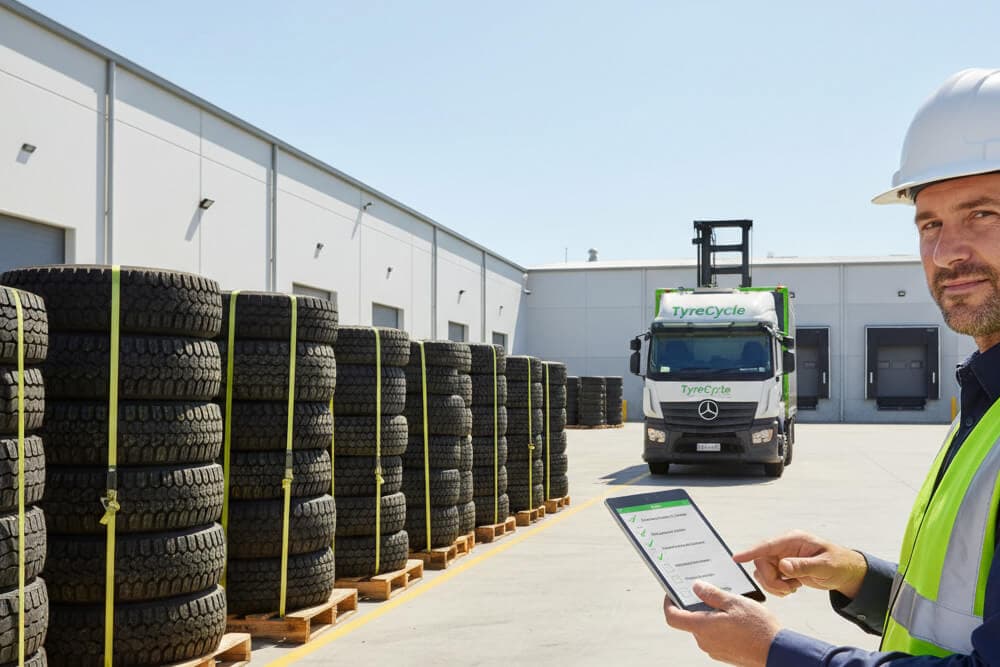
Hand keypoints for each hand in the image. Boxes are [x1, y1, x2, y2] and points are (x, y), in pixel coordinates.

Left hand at [663, 581, 779, 665]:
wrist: (777, 652)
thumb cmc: (758, 628)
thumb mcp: (735, 603)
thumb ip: (712, 594)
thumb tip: (695, 587)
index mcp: (702, 627)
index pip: (672, 617)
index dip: (668, 603)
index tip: (671, 593)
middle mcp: (704, 641)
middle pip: (690, 620)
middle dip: (696, 605)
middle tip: (710, 592)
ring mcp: (714, 650)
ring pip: (704, 628)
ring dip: (710, 615)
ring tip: (729, 605)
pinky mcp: (724, 654)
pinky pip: (715, 636)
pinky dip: (719, 625)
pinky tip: (735, 619)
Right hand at [733, 531, 867, 598]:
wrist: (846, 573)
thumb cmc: (839, 564)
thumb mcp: (824, 566)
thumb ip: (803, 566)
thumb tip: (783, 566)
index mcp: (793, 540)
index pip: (767, 545)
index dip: (751, 552)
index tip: (737, 558)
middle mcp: (784, 548)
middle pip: (762, 563)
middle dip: (771, 579)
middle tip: (787, 589)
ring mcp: (783, 558)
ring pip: (763, 572)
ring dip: (774, 585)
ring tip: (792, 588)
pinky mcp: (783, 568)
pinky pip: (770, 579)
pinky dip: (778, 588)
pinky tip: (792, 588)